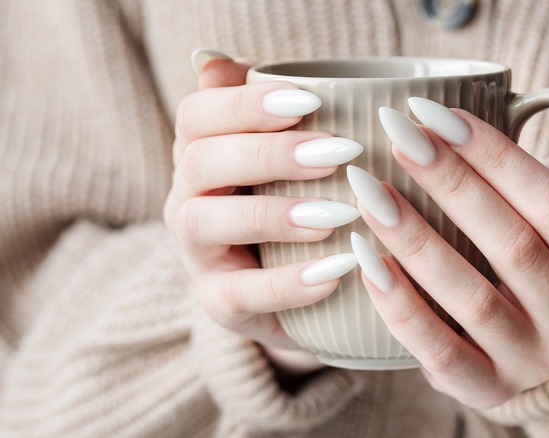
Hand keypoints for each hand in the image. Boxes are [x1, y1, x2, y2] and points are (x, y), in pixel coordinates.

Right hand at [164, 52, 362, 375]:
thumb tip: (219, 61)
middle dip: (268, 152)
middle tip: (339, 152)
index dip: (245, 103)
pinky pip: (240, 293)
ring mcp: (197, 254)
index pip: (197, 115)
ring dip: (272, 214)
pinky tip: (339, 269)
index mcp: (201, 154)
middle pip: (200, 161)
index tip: (310, 100)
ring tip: (338, 214)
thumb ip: (270, 114)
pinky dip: (289, 282)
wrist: (300, 294)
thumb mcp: (290, 161)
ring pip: (204, 223)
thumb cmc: (297, 209)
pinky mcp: (219, 304)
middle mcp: (187, 199)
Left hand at [348, 76, 548, 408]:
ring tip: (368, 191)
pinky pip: (438, 350)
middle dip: (451, 184)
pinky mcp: (485, 389)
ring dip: (416, 240)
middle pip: (514, 247)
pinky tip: (364, 258)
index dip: (497, 157)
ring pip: (473, 298)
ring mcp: (534, 366)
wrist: (535, 341)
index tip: (436, 115)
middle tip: (396, 135)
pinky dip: (399, 304)